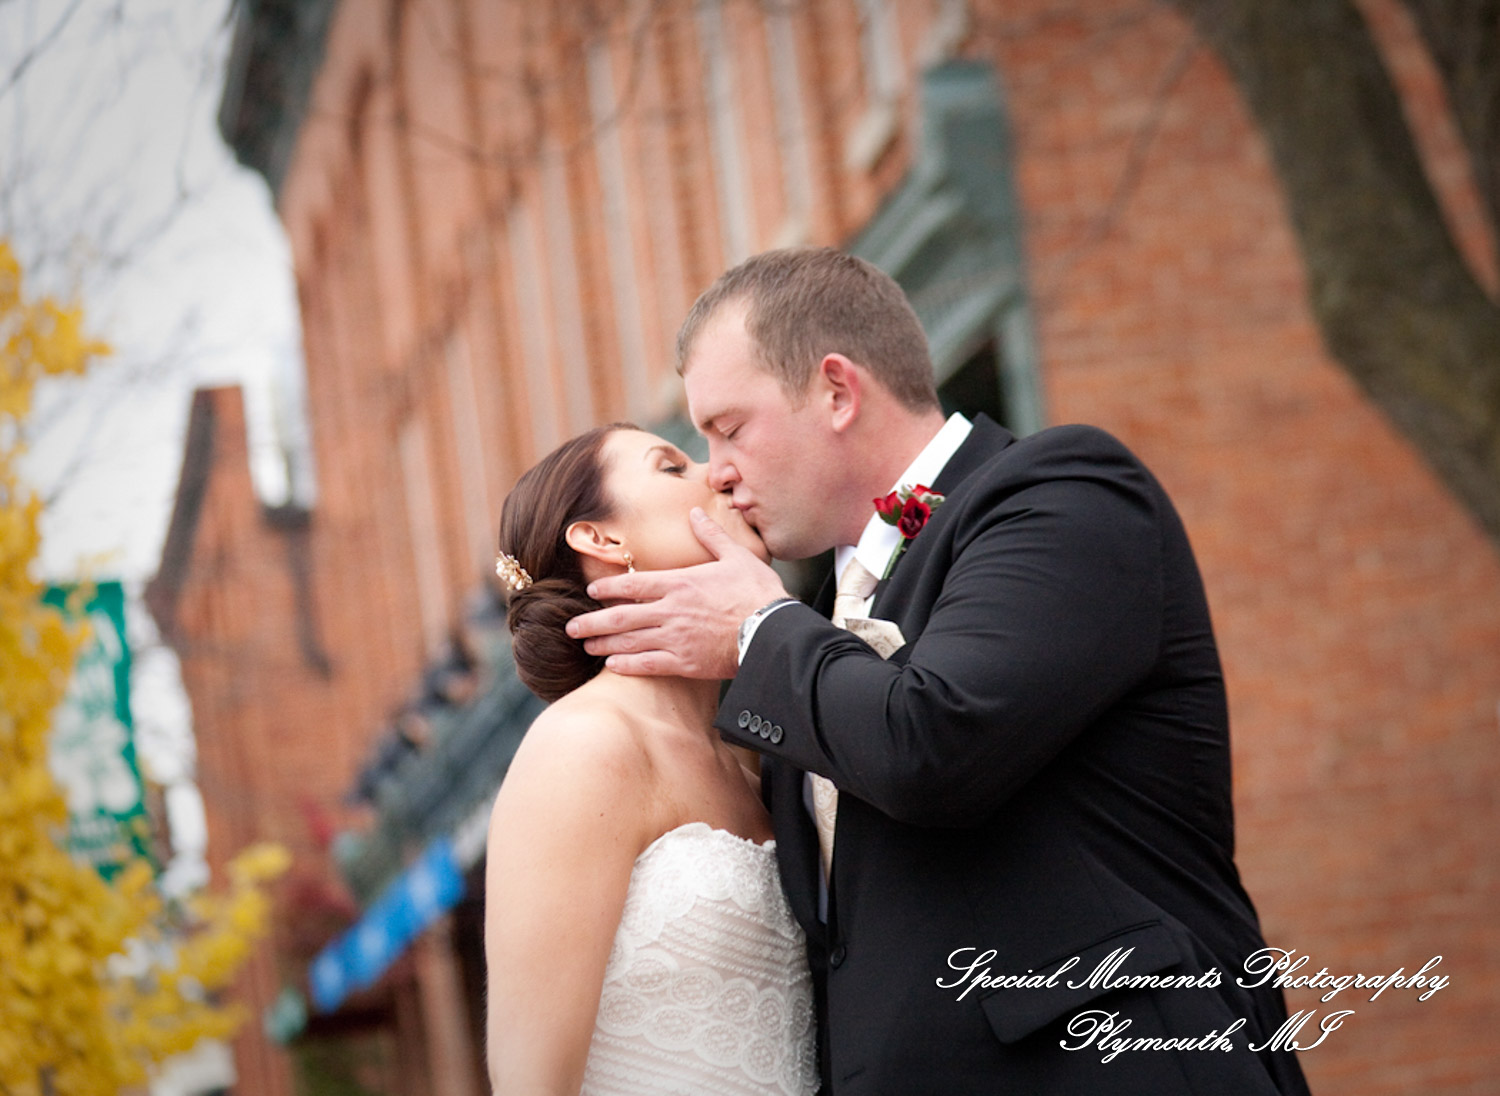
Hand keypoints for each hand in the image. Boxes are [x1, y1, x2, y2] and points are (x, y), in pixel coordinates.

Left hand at [566, 508, 789, 678]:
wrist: (773, 631)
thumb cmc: (758, 593)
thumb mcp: (736, 556)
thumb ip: (711, 536)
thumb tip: (695, 512)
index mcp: (680, 583)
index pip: (633, 584)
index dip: (608, 588)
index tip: (591, 592)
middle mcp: (671, 611)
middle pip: (621, 616)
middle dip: (592, 622)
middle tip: (570, 627)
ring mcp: (675, 639)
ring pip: (629, 642)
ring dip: (603, 644)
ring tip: (585, 646)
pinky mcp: (685, 663)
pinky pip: (648, 665)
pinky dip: (626, 666)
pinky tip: (611, 666)